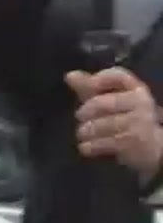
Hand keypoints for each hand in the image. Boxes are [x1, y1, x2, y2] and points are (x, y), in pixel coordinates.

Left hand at [66, 67, 162, 183]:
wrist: (153, 147)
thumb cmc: (126, 120)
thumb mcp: (110, 101)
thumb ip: (90, 88)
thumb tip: (70, 75)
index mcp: (137, 89)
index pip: (119, 76)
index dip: (99, 79)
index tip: (88, 87)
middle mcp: (141, 103)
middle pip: (101, 103)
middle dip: (85, 112)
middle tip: (80, 118)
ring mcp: (140, 124)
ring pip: (101, 125)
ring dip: (86, 131)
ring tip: (83, 133)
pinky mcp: (134, 143)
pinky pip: (103, 143)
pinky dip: (90, 146)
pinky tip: (86, 147)